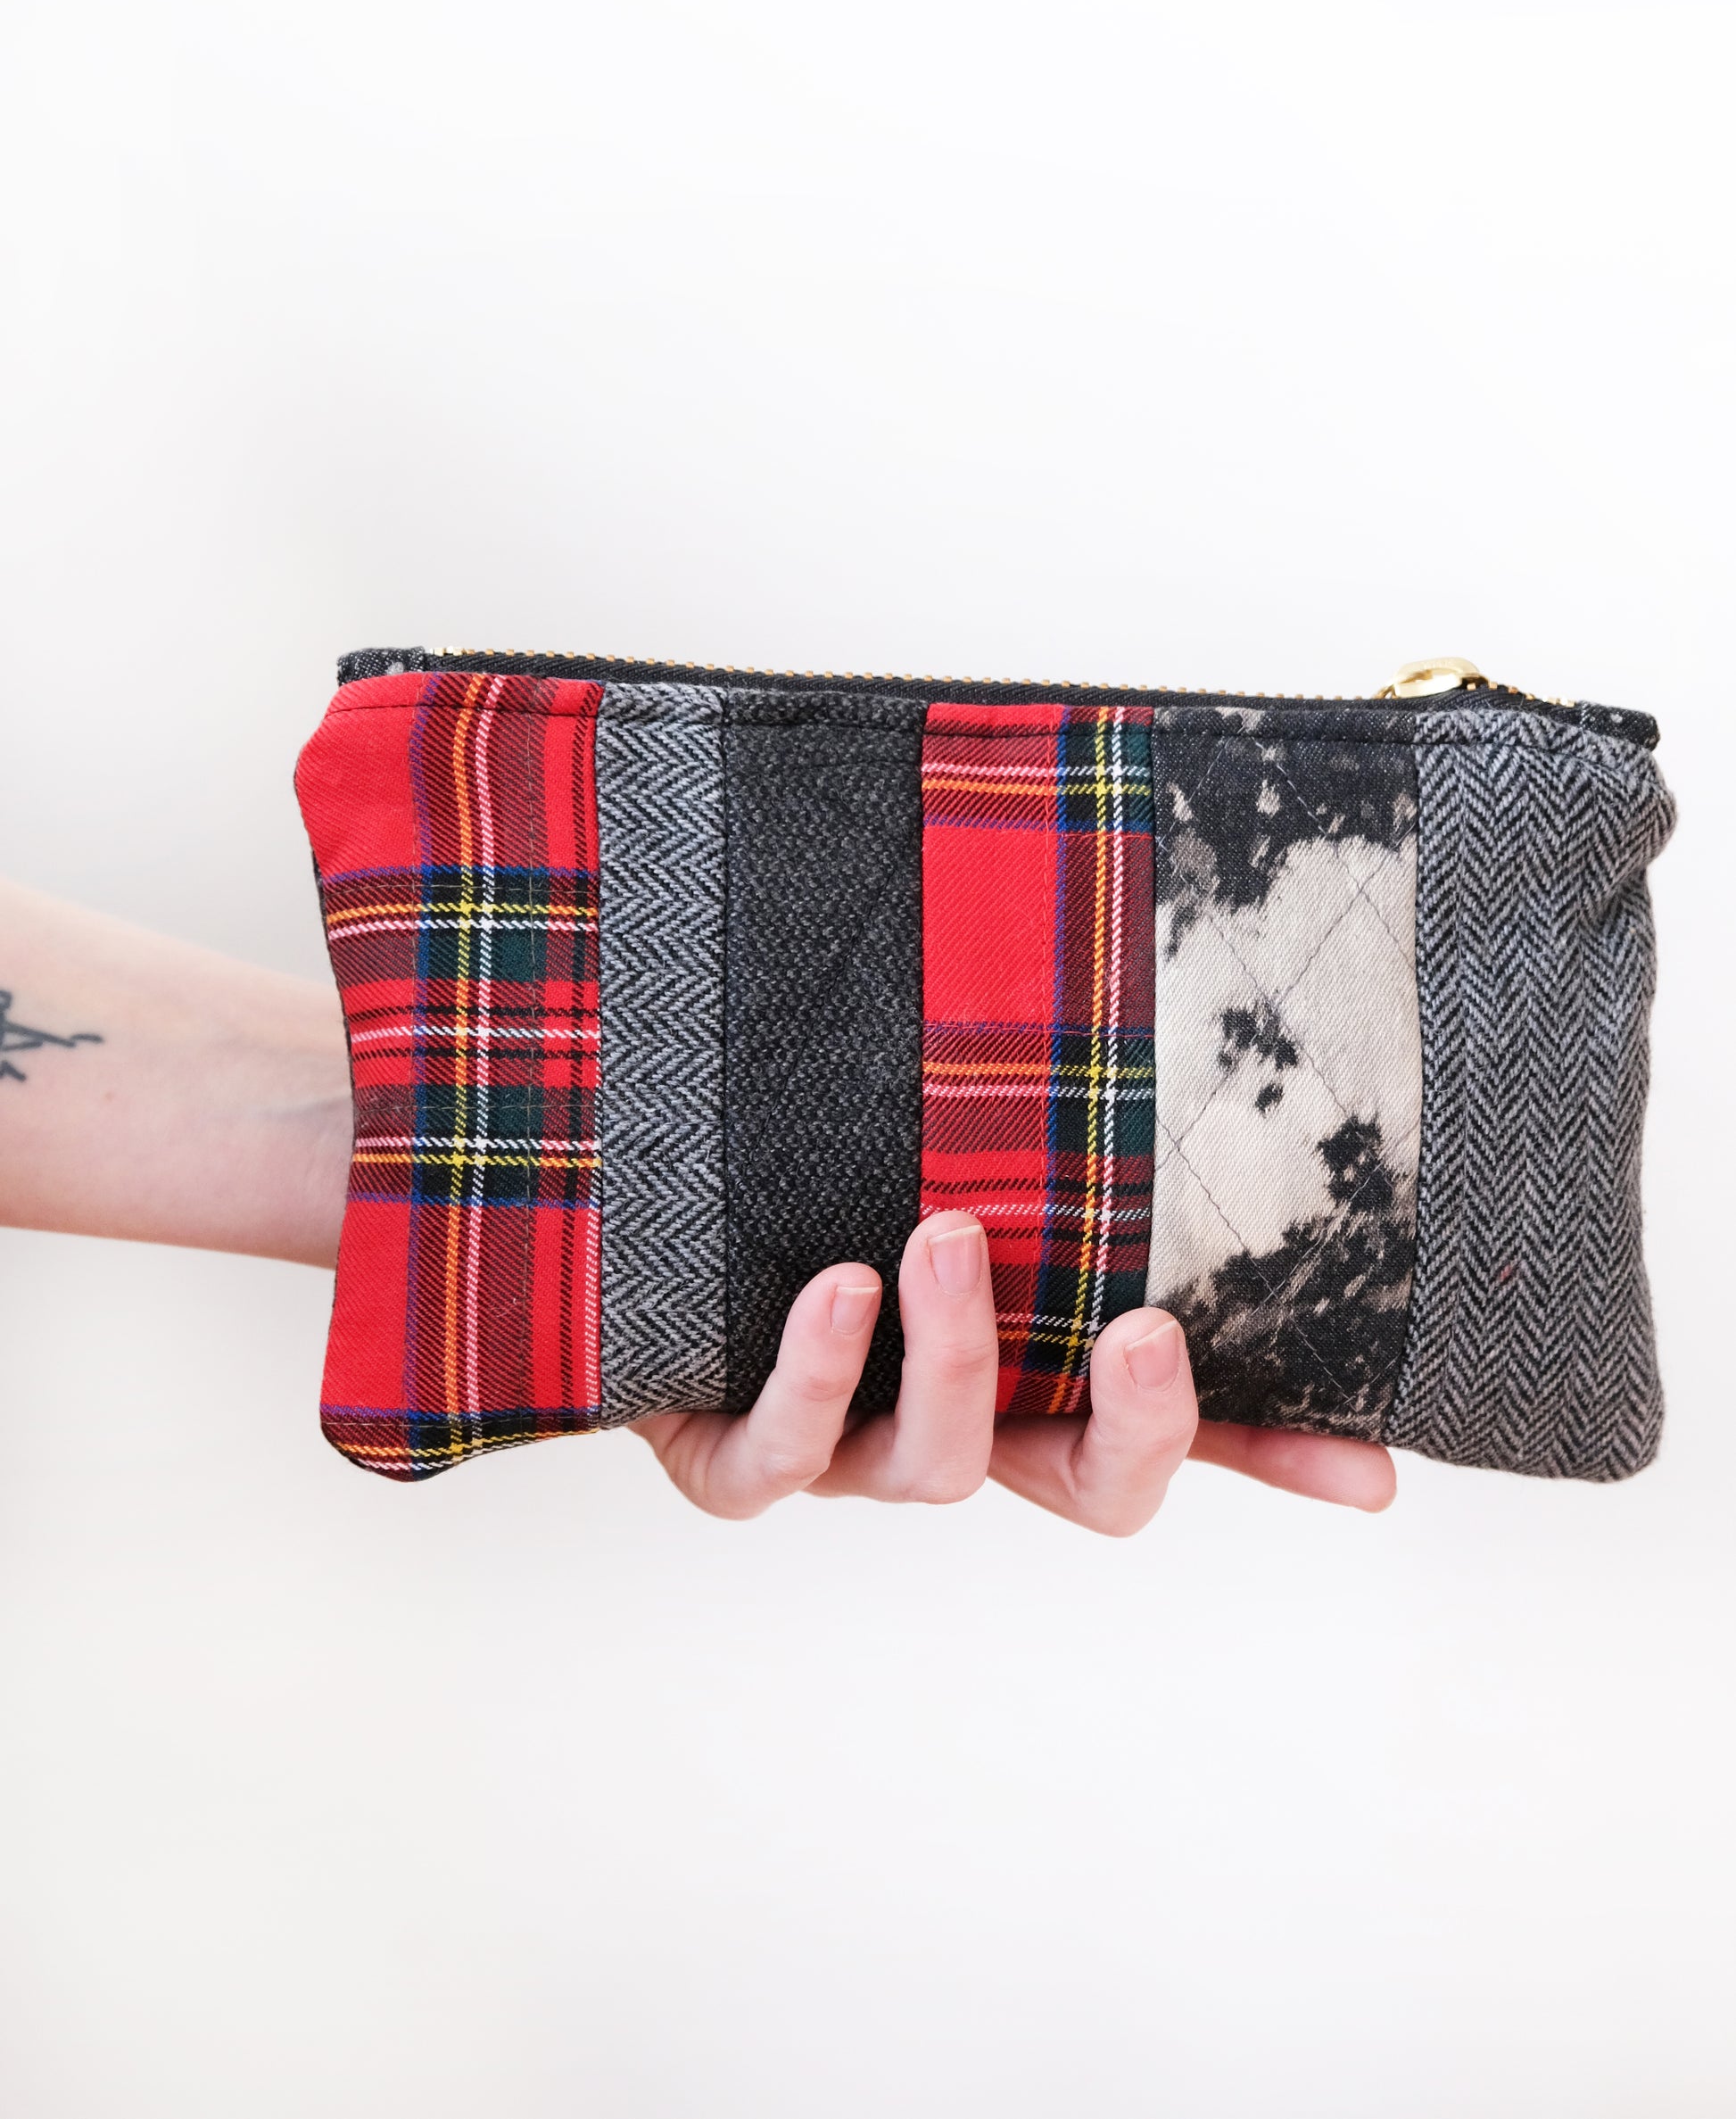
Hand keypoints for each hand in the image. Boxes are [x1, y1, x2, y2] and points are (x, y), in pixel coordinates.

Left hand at [632, 1210, 1396, 1533]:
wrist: (641, 1242)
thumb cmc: (830, 1198)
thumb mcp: (972, 1185)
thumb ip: (1073, 1167)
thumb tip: (1184, 1057)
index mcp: (1030, 1387)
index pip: (1182, 1436)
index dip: (1272, 1466)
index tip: (1370, 1476)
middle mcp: (958, 1435)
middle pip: (1082, 1489)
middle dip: (1131, 1427)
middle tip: (1145, 1326)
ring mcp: (850, 1455)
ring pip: (931, 1468)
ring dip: (956, 1356)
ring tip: (949, 1237)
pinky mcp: (734, 1459)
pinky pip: (779, 1456)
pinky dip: (815, 1376)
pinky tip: (837, 1288)